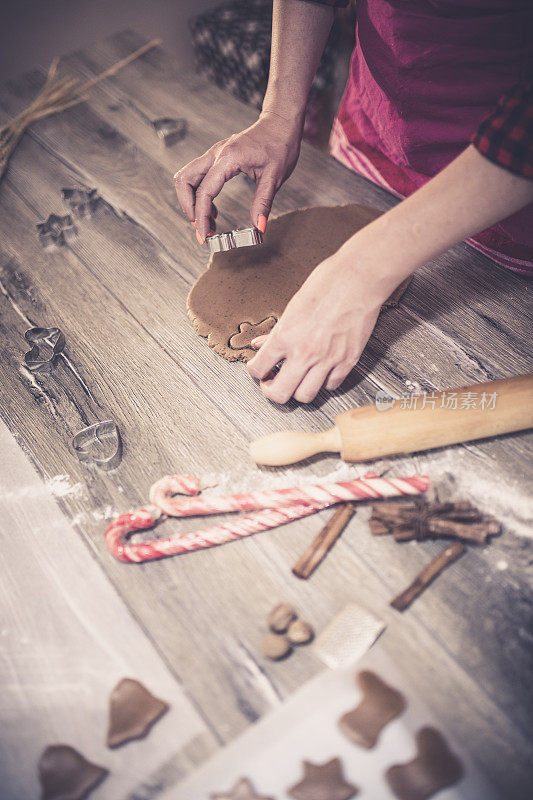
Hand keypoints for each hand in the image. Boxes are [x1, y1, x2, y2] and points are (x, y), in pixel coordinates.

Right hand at [173, 111, 302, 241]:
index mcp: (228, 158)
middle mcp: (216, 154)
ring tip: (206, 221)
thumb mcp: (274, 177)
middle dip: (188, 207)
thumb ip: (263, 203)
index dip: (201, 216)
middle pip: (184, 180)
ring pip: (187, 177)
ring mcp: (214, 154)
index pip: (204, 191)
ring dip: (190, 201)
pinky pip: (198, 176)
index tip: (204, 235)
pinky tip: (213, 211)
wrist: (280, 124)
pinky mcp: (216, 157)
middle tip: (201, 228)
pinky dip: (199, 194)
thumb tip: (258, 227)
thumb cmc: (279, 146)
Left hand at [246, 251, 386, 403]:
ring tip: (296, 380)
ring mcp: (327, 360)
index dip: (254, 371)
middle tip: (272, 383)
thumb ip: (277, 331)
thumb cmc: (328, 284)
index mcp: (285, 336)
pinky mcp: (347, 361)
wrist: (359, 279)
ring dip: (297, 391)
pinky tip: (319, 373)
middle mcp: (304, 353)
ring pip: (305, 396)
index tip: (258, 369)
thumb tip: (262, 344)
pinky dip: (323, 382)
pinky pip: (331, 385)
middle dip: (271, 391)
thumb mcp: (292, 306)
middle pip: (279, 394)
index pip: (258, 369)